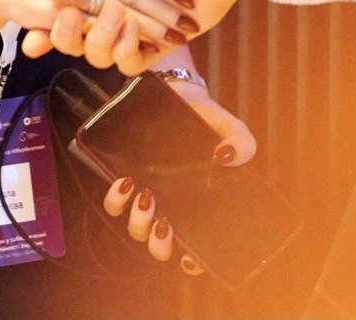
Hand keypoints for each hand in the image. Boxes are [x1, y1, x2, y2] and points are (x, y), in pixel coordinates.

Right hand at [25, 0, 256, 73]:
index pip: (64, 3)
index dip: (47, 17)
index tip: (32, 25)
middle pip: (76, 33)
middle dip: (65, 35)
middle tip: (68, 22)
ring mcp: (136, 23)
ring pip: (99, 52)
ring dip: (101, 40)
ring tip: (118, 18)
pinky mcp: (157, 43)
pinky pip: (129, 63)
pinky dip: (127, 52)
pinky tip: (135, 34)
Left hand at [103, 86, 255, 274]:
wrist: (177, 92)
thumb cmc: (204, 118)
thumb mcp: (230, 127)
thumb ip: (242, 142)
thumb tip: (228, 156)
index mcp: (197, 207)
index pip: (195, 250)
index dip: (192, 262)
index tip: (190, 257)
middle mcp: (171, 207)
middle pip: (161, 246)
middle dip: (160, 244)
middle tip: (165, 223)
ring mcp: (147, 196)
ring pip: (137, 228)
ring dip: (139, 221)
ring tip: (146, 196)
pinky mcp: (126, 180)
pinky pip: (114, 203)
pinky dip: (116, 199)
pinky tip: (126, 182)